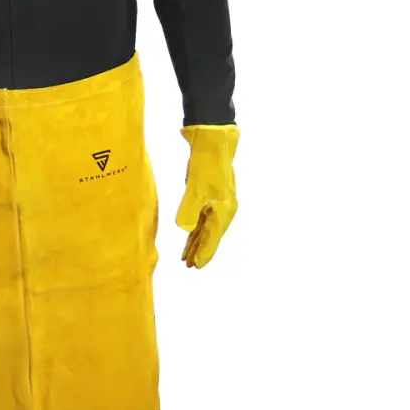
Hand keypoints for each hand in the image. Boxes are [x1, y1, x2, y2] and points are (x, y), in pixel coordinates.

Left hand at [174, 125, 239, 268]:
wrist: (212, 142)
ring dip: (196, 242)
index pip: (212, 237)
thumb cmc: (206, 164)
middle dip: (199, 251)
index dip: (204, 253)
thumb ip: (189, 210)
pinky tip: (189, 236)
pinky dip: (195, 229)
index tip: (196, 266)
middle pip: (210, 236)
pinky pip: (201, 219)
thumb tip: (185, 230)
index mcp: (223, 210)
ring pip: (205, 228)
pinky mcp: (207, 197)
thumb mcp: (195, 187)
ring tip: (186, 257)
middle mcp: (223, 209)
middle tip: (188, 266)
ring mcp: (216, 203)